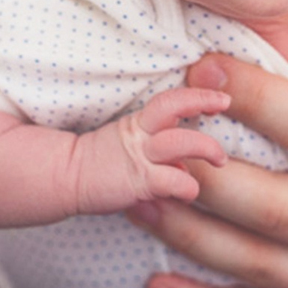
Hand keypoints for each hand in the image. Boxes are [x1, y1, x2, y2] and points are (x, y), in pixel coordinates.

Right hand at [72, 87, 229, 213]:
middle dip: (203, 101)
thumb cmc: (98, 168)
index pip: (171, 100)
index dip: (197, 95)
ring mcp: (140, 156)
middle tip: (224, 103)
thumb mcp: (130, 152)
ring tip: (220, 159)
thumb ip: (159, 155)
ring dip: (207, 147)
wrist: (64, 180)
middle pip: (175, 106)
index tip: (221, 98)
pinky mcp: (138, 180)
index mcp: (139, 124)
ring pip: (181, 141)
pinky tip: (188, 192)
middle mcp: (141, 135)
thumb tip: (185, 167)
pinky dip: (187, 186)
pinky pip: (173, 180)